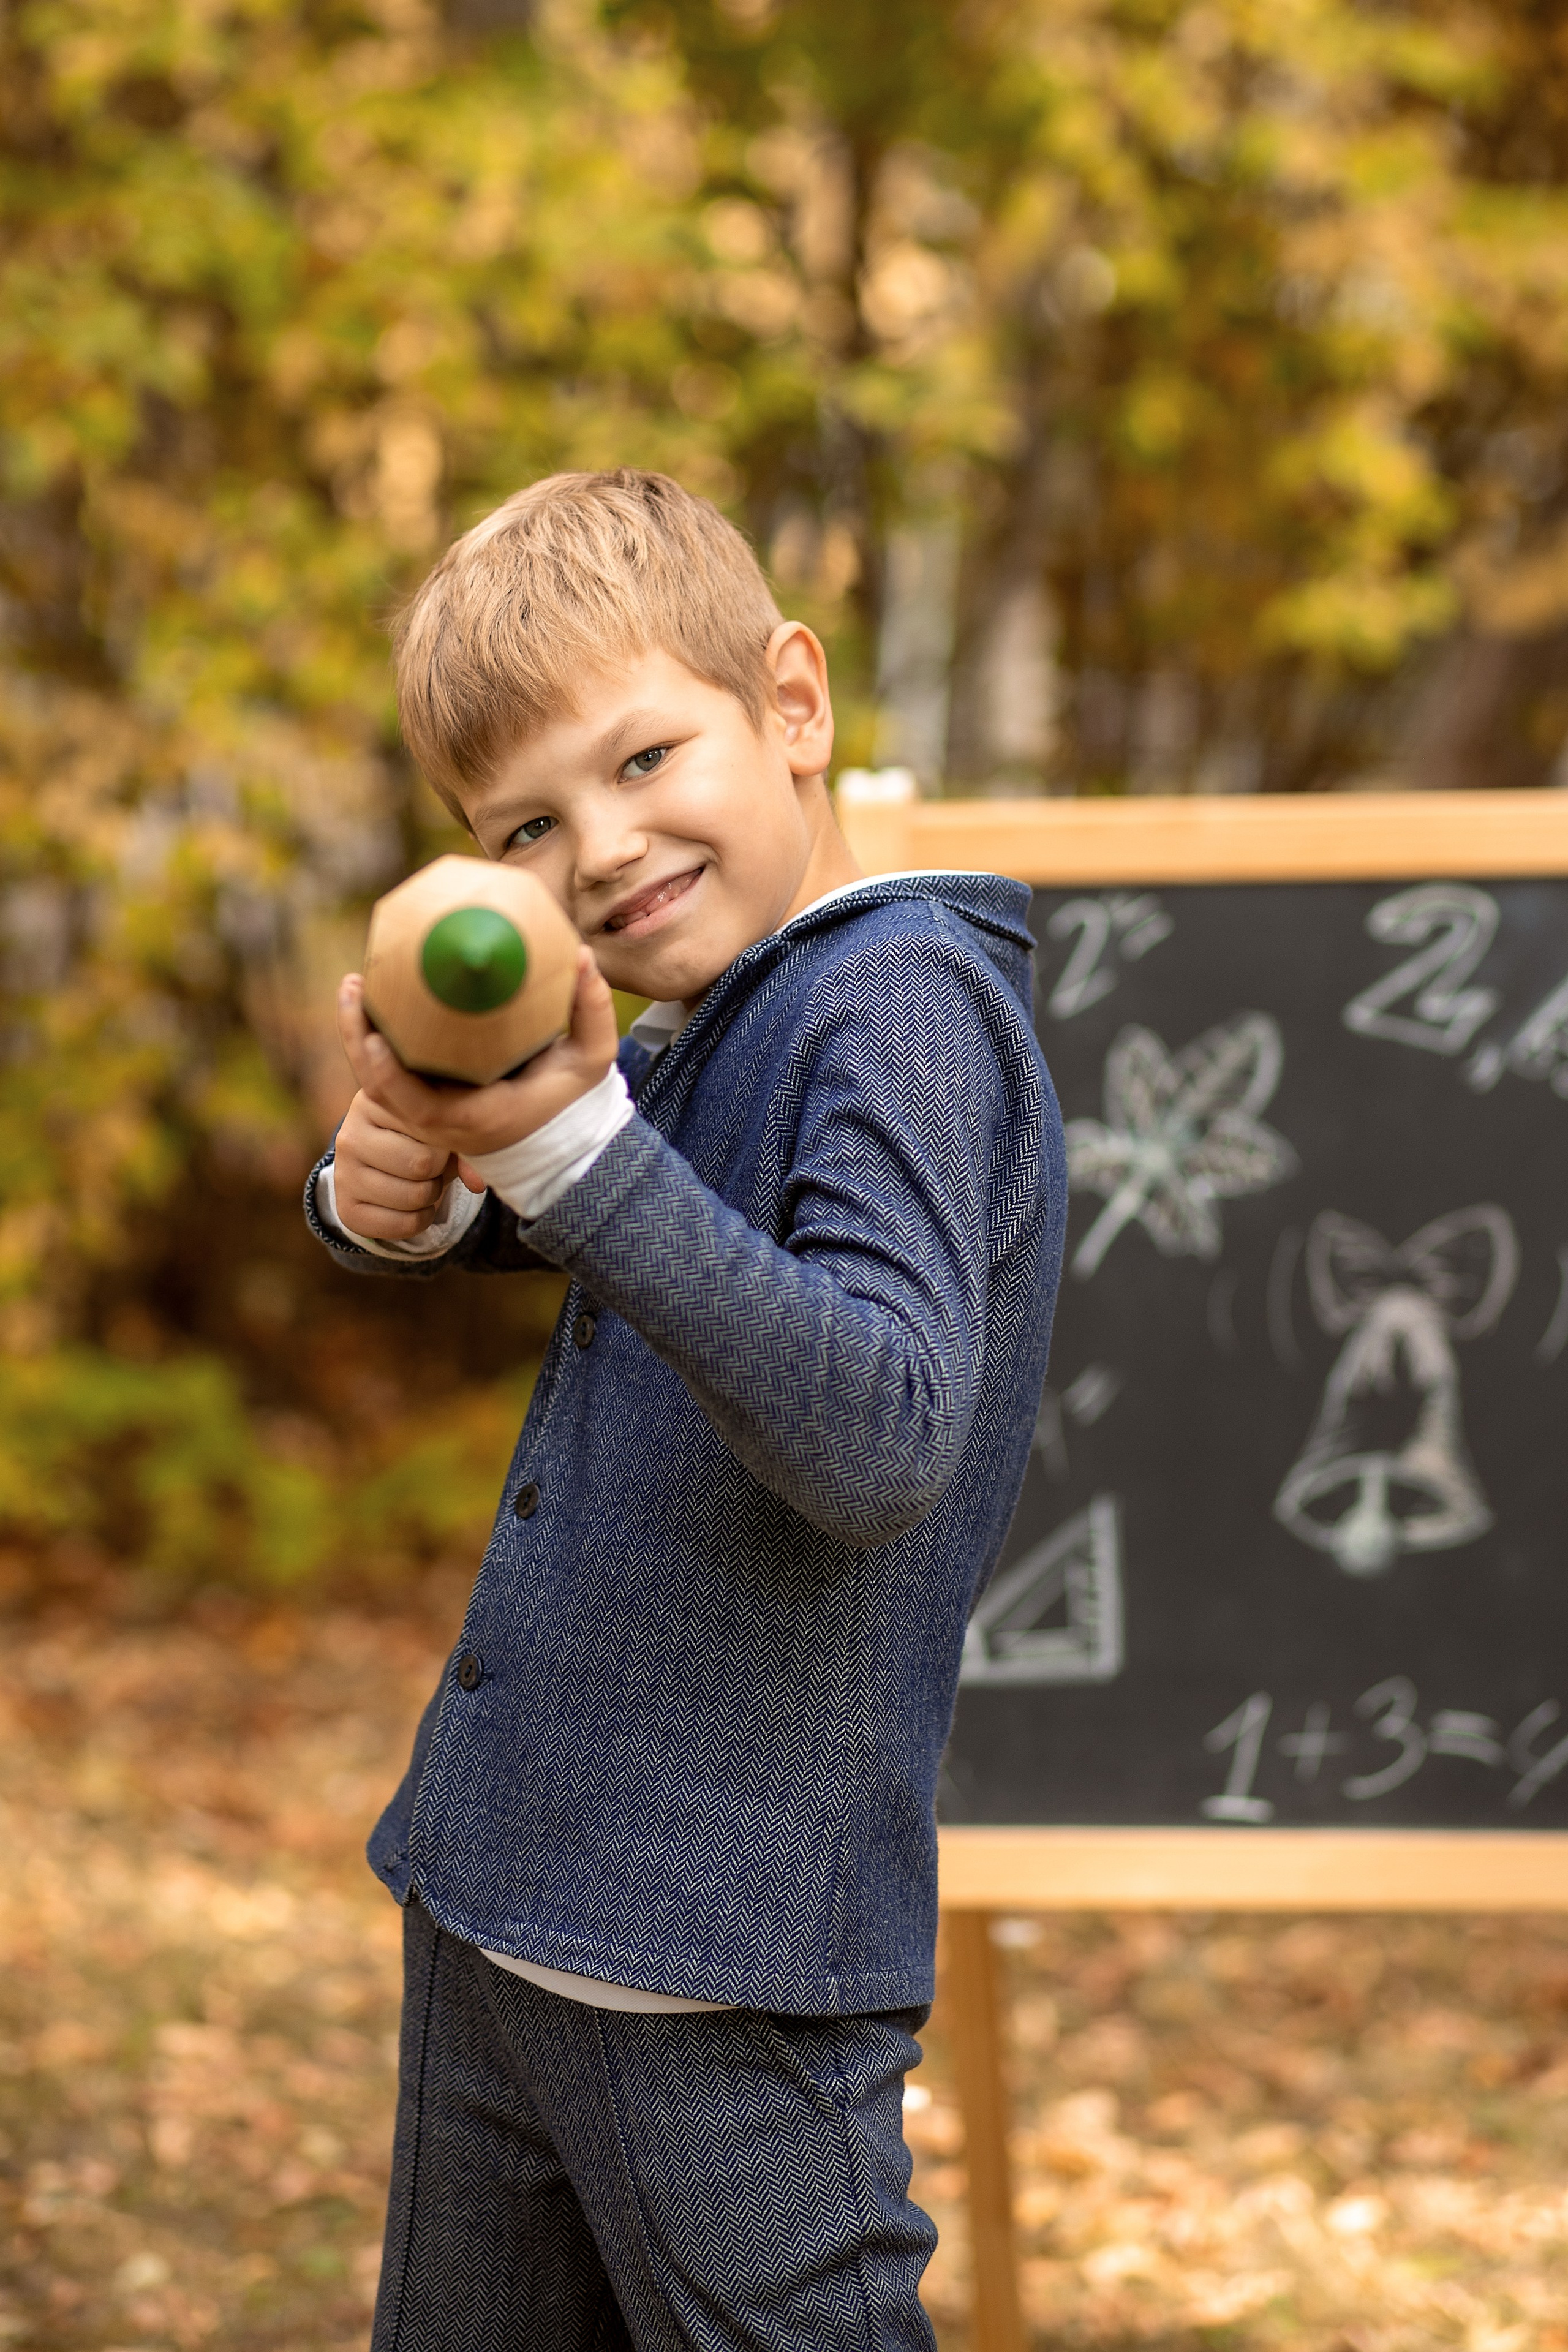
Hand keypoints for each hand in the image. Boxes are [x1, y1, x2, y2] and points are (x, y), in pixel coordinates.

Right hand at [331, 1093, 471, 1242]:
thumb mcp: (439, 1128)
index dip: (446, 1142)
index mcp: (374, 1101)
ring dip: (431, 1195)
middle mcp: (349, 1136)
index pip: (428, 1128)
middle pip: (420, 1165)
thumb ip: (464, 1143)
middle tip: (433, 1166)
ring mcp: (343, 1174)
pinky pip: (402, 1225)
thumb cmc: (418, 1135)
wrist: (382, 1160)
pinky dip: (420, 1220)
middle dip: (438, 1171)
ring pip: (413, 1197)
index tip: (440, 1140)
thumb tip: (478, 1183)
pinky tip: (414, 1205)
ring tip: (424, 1182)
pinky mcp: (346, 1209)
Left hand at [335, 944, 619, 1162]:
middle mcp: (444, 1124)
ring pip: (377, 1085)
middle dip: (358, 1040)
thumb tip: (582, 956)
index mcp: (478, 1117)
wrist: (558, 1134)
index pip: (420, 1108)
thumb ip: (591, 1010)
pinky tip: (372, 1002)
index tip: (374, 1039)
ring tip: (355, 985)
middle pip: (381, 1092)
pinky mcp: (425, 1104)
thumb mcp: (591, 1059)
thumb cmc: (572, 1096)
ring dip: (358, 1037)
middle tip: (354, 985)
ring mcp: (429, 1118)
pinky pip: (387, 1077)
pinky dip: (372, 1044)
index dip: (390, 1077)